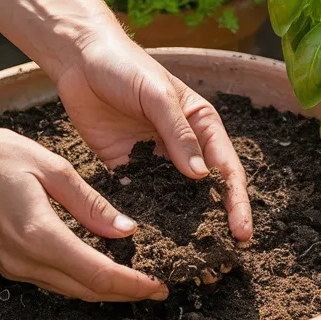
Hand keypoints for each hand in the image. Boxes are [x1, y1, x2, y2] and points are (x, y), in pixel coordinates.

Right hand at [0, 121, 169, 302]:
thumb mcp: (53, 168)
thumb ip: (91, 204)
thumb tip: (127, 230)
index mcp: (39, 235)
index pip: (96, 273)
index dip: (131, 284)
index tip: (158, 285)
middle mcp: (24, 261)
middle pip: (85, 290)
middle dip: (124, 293)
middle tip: (157, 289)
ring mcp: (12, 266)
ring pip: (69, 290)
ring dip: (103, 290)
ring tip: (135, 282)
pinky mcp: (7, 264)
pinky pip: (52, 281)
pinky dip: (80, 281)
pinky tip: (99, 270)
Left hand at [50, 25, 253, 242]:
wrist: (79, 58)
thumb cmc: (126, 65)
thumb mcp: (156, 95)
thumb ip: (177, 133)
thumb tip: (200, 177)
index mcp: (201, 124)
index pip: (225, 169)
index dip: (236, 202)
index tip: (241, 233)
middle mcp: (182, 145)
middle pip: (203, 192)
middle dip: (213, 225)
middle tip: (220, 260)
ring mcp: (153, 157)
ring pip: (172, 200)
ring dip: (179, 228)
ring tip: (185, 261)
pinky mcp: (124, 165)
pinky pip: (137, 195)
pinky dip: (142, 216)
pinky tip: (143, 242)